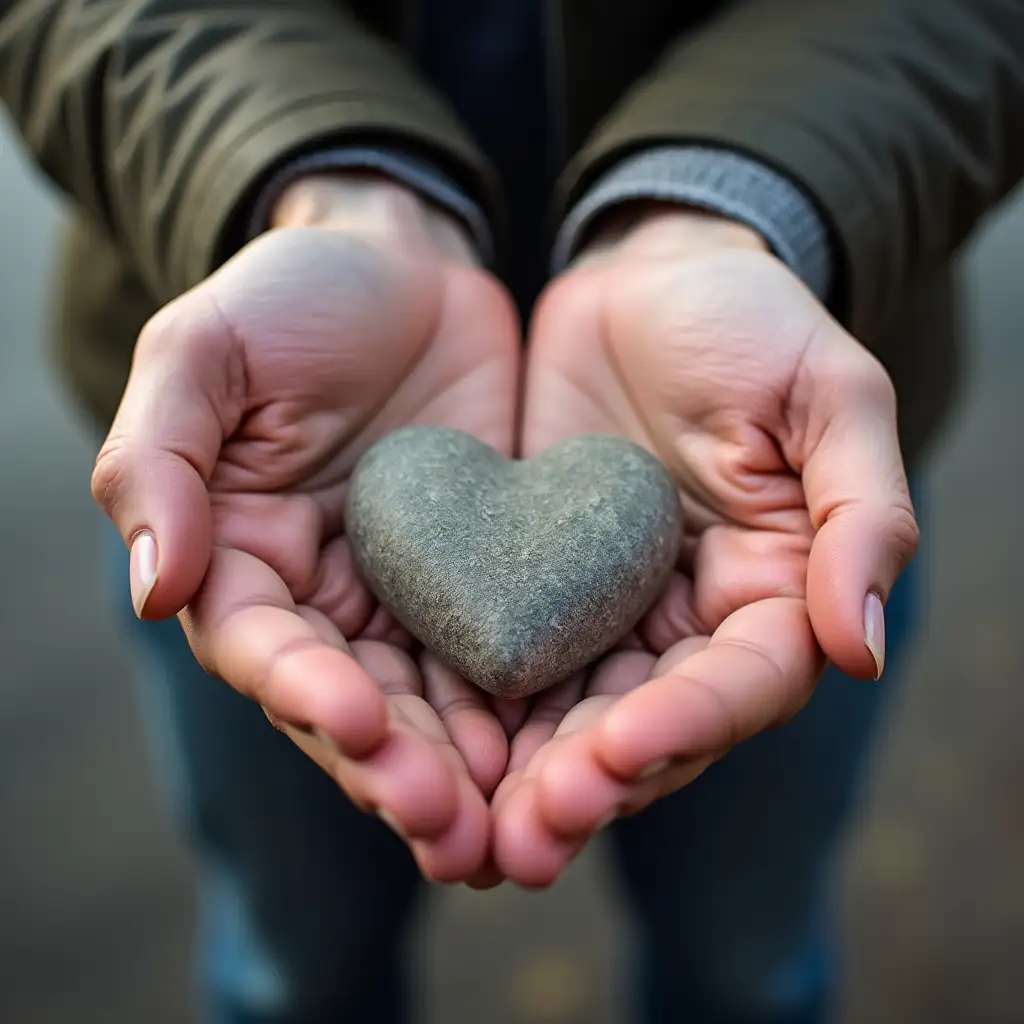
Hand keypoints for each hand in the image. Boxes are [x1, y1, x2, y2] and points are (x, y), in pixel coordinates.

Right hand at [92, 174, 519, 881]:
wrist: (404, 262)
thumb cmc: (293, 295)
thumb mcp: (203, 352)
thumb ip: (159, 463)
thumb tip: (153, 590)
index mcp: (243, 557)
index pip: (264, 647)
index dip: (305, 691)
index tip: (357, 724)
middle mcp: (324, 597)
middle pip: (355, 703)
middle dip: (396, 767)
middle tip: (449, 826)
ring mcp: (410, 594)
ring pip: (433, 703)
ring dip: (465, 770)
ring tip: (508, 826)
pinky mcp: (487, 578)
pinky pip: (505, 653)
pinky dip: (528, 709)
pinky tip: (563, 752)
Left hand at [492, 205, 918, 885]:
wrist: (645, 279)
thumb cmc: (750, 323)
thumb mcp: (828, 395)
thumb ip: (860, 514)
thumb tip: (858, 646)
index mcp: (768, 595)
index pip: (738, 686)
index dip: (683, 724)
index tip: (616, 750)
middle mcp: (683, 625)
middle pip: (640, 728)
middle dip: (584, 785)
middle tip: (522, 837)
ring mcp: (601, 613)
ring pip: (562, 718)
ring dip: (516, 779)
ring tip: (459, 831)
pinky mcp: (527, 588)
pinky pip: (496, 659)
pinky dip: (464, 709)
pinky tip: (415, 746)